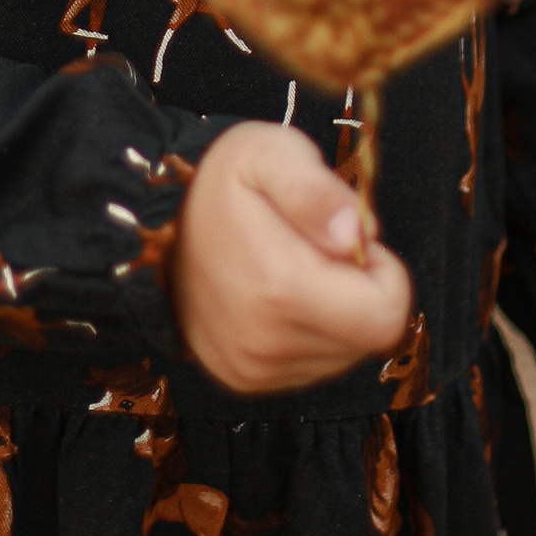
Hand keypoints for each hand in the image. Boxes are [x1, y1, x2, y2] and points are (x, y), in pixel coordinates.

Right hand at [167, 123, 414, 396]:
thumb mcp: (268, 154)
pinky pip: (311, 368)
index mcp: (279, 287)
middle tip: (322, 250)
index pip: (385, 316)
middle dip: (362, 292)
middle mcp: (266, 344)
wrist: (150, 225)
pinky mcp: (244, 380)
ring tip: (297, 270)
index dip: (385, 273)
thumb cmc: (219, 183)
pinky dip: (311, 334)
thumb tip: (355, 235)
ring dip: (338, 316)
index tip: (351, 241)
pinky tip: (281, 298)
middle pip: (368, 340)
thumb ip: (317, 190)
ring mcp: (252, 369)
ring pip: (343, 357)